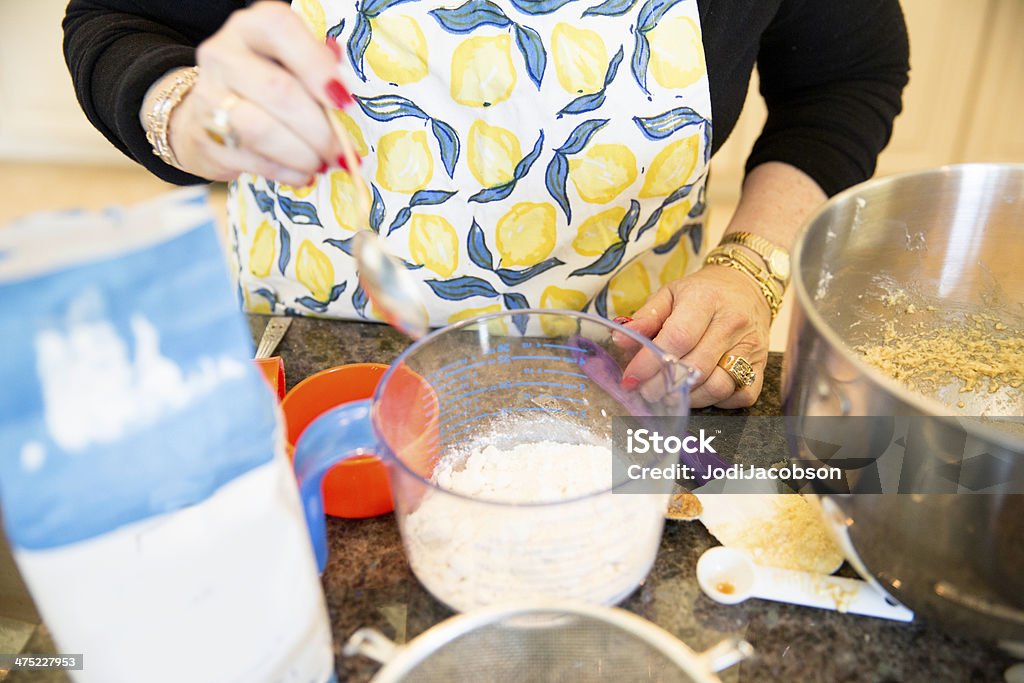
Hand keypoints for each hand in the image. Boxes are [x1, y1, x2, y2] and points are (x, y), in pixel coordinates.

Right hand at [153, 2, 354, 184]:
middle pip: (278, 90)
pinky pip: (253, 160)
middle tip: (339, 151)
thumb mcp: (290, 63)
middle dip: (319, 129)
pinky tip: (302, 174)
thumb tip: (342, 93)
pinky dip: (287, 173)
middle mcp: (222, 55)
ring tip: (321, 164)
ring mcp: (208, 97)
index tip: (343, 101)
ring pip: (261, 130)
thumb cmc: (263, 84)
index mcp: (250, 28)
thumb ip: (319, 68)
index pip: (280, 29)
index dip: (316, 65)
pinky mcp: (204, 138)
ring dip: (302, 155)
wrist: (206, 113)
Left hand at [620, 264, 772, 408]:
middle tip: (646, 392)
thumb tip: (620, 340)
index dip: (650, 363)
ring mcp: (751, 346)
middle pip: (696, 367)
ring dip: (689, 397)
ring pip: (718, 386)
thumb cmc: (703, 293)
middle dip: (664, 386)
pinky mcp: (762, 366)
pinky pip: (740, 396)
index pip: (677, 337)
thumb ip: (646, 318)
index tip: (631, 379)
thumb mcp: (670, 294)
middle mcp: (732, 323)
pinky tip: (701, 391)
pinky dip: (717, 401)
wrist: (748, 287)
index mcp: (705, 299)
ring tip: (670, 393)